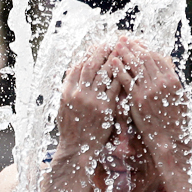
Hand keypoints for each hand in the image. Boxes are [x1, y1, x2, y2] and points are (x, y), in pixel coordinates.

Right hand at [56, 44, 122, 161]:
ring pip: (104, 73)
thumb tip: (74, 72)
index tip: (95, 47)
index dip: (87, 55)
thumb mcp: (64, 107)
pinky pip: (115, 87)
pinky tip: (128, 68)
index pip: (77, 67)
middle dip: (101, 51)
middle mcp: (77, 94)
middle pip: (90, 65)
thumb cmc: (71, 130)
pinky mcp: (105, 108)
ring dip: (113, 59)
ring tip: (121, 49)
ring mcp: (91, 100)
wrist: (77, 149)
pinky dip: (121, 76)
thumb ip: (69, 90)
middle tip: (109, 42)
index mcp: (66, 92)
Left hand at [111, 39, 191, 165]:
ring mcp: (150, 90)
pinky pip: (126, 80)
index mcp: (173, 80)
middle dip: (133, 47)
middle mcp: (162, 82)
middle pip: (145, 58)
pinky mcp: (138, 100)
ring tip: (115, 45)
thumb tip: (167, 64)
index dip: (145, 49)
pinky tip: (111, 62)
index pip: (157, 58)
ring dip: (124, 53)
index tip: (136, 43)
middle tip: (123, 39)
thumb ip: (171, 80)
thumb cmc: (175, 122)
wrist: (171, 140)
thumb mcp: (179, 98)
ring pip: (135, 66)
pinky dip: (119, 69)